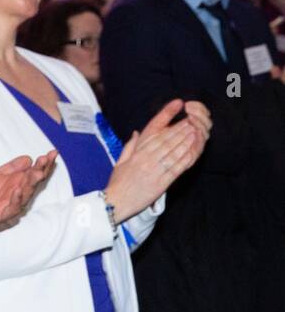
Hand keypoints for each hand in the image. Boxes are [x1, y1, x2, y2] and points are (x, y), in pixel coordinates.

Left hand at [0, 149, 56, 231]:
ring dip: (31, 183)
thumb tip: (29, 158)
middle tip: (46, 159)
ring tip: (36, 172)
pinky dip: (15, 199)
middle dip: (41, 170)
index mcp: (17, 183)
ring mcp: (10, 205)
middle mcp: (18, 194)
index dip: (44, 164)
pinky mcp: (0, 215)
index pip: (35, 172)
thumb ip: (12, 168)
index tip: (52, 152)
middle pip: (33, 182)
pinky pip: (11, 208)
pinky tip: (18, 190)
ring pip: (25, 194)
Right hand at [104, 99, 208, 220]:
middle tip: (191, 121)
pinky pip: (176, 168)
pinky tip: (192, 150)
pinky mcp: (161, 182)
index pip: (153, 132)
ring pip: (173, 152)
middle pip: (166, 140)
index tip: (175, 109)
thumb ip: (130, 146)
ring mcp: (154, 170)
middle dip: (180, 129)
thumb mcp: (120, 162)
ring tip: (195, 132)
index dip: (165, 119)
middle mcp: (146, 159)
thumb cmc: (118, 183)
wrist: (116, 202)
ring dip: (185, 141)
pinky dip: (185, 158)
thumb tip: (136, 133)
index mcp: (137, 153)